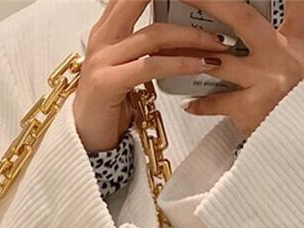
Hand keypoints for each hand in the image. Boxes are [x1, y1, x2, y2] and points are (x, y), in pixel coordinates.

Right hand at [74, 0, 234, 151]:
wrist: (86, 138)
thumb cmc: (108, 104)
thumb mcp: (126, 65)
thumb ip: (145, 43)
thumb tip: (180, 30)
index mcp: (105, 30)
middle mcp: (101, 39)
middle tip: (212, 2)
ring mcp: (101, 60)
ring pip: (154, 34)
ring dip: (192, 38)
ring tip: (217, 44)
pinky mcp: (106, 82)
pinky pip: (150, 65)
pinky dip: (181, 63)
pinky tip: (202, 65)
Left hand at [181, 0, 303, 135]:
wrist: (296, 137)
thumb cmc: (290, 97)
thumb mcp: (293, 59)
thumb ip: (274, 35)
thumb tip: (227, 35)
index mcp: (295, 38)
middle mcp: (283, 54)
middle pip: (241, 18)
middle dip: (210, 2)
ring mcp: (268, 79)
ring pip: (217, 61)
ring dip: (187, 55)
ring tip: (166, 48)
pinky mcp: (253, 106)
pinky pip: (216, 100)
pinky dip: (200, 102)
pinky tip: (188, 102)